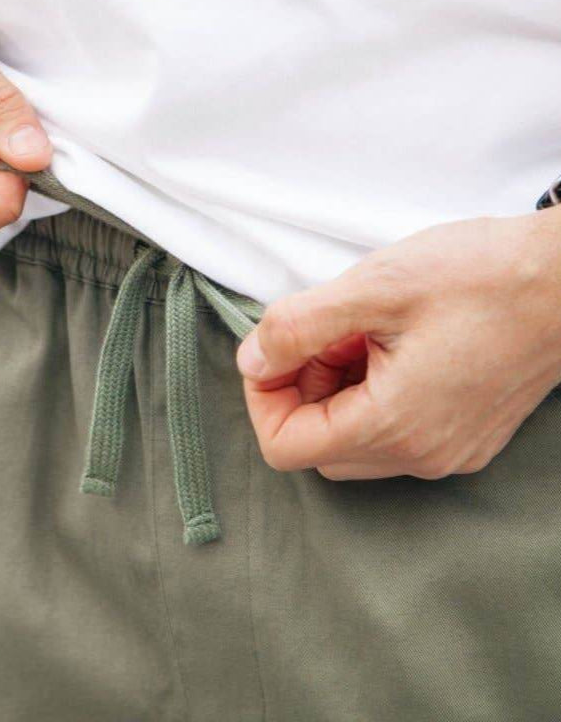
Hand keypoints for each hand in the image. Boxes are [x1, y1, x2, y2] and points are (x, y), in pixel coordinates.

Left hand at [237, 211, 560, 479]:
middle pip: (317, 445)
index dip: (262, 398)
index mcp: (393, 425)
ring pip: (352, 441)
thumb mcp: (372, 288)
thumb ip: (296, 328)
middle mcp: (421, 455)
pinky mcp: (464, 436)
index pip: (285, 447)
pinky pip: (391, 433)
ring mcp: (447, 451)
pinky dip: (370, 396)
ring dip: (335, 391)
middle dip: (300, 389)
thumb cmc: (481, 276)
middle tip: (324, 334)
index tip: (273, 351)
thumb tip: (250, 361)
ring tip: (361, 334)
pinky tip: (390, 346)